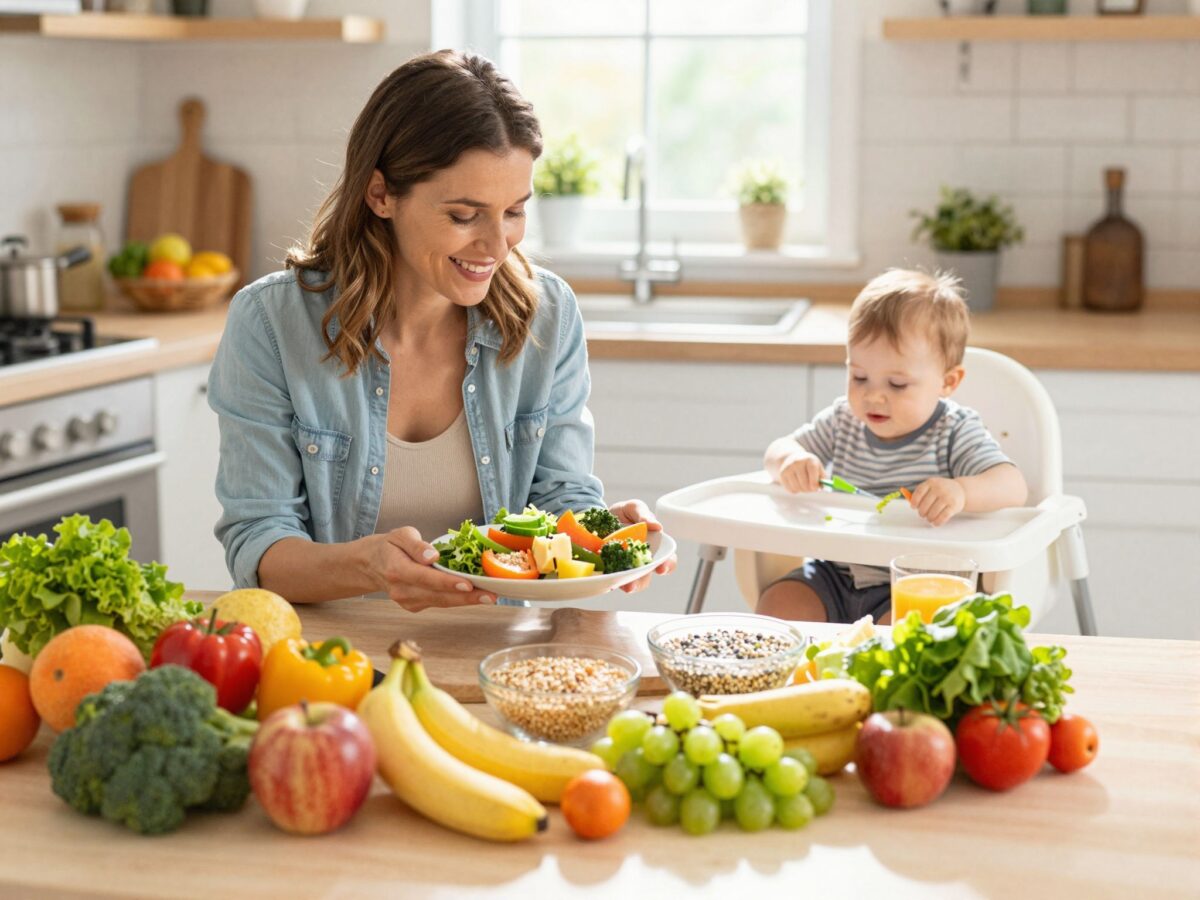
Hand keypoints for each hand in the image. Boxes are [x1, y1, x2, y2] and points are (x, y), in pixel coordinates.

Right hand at [371, 527, 496, 611]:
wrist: (370, 565)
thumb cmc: (389, 546)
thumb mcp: (400, 535)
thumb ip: (416, 545)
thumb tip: (433, 556)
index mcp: (396, 570)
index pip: (425, 578)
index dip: (447, 583)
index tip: (468, 584)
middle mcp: (401, 590)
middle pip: (437, 596)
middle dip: (466, 598)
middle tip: (491, 596)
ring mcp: (407, 601)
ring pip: (441, 603)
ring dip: (466, 601)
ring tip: (490, 597)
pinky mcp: (414, 606)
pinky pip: (439, 603)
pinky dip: (457, 600)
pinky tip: (475, 595)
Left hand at [606, 499, 676, 593]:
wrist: (596, 517)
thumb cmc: (622, 513)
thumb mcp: (633, 508)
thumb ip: (643, 514)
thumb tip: (657, 526)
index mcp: (653, 547)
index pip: (667, 559)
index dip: (668, 565)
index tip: (661, 568)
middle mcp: (640, 560)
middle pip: (646, 576)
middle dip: (641, 582)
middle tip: (633, 584)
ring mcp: (624, 567)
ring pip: (629, 581)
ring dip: (626, 585)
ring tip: (621, 586)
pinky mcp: (609, 570)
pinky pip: (611, 579)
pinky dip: (609, 580)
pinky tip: (605, 579)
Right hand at [777, 451, 824, 492]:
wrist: (792, 459)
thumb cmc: (809, 466)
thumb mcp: (818, 468)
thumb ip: (822, 477)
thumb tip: (822, 486)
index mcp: (809, 459)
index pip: (812, 471)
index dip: (814, 482)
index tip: (815, 488)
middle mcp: (797, 462)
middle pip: (804, 483)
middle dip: (809, 489)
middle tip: (811, 488)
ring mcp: (788, 468)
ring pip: (797, 487)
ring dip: (802, 490)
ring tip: (804, 485)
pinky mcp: (782, 474)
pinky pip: (791, 489)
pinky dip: (795, 490)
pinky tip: (797, 484)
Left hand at [909, 478, 965, 526]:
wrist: (961, 490)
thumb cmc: (942, 490)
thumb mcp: (932, 486)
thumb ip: (921, 493)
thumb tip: (911, 504)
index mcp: (931, 482)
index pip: (919, 492)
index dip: (914, 501)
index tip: (913, 507)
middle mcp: (939, 488)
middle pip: (925, 505)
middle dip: (922, 512)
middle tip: (922, 515)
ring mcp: (947, 497)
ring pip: (933, 512)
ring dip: (929, 518)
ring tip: (929, 518)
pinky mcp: (954, 505)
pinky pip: (943, 517)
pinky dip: (937, 522)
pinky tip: (935, 523)